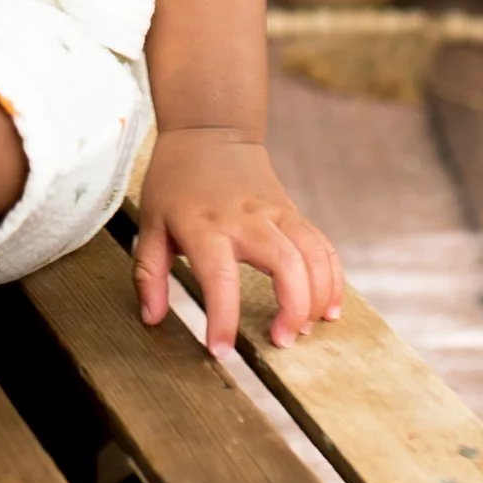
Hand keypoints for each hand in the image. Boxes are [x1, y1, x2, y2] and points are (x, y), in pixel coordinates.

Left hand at [132, 128, 343, 356]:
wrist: (209, 131)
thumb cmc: (176, 181)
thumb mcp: (150, 223)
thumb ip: (149, 275)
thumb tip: (152, 319)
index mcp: (204, 225)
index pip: (218, 276)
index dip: (223, 317)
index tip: (221, 350)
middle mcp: (246, 219)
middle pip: (285, 263)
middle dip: (292, 308)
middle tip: (282, 341)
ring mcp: (275, 214)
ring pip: (313, 254)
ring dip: (318, 296)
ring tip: (307, 330)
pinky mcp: (293, 212)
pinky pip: (322, 246)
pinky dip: (333, 279)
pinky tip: (328, 309)